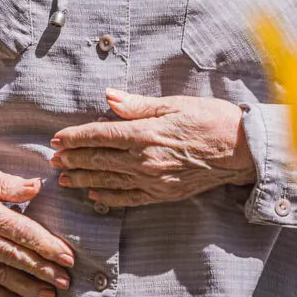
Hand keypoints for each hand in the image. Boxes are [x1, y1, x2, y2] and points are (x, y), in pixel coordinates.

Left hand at [50, 89, 254, 208]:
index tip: (55, 139)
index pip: (99, 136)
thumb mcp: (173, 104)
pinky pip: (130, 198)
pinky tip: (94, 196)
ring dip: (83, 179)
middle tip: (52, 161)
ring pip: (109, 181)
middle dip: (72, 159)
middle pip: (99, 160)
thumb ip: (137, 104)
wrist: (244, 150)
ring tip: (64, 179)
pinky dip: (109, 197)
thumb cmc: (211, 119)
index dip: (74, 138)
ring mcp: (154, 180)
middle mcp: (145, 160)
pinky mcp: (165, 193)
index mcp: (145, 133)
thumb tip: (108, 98)